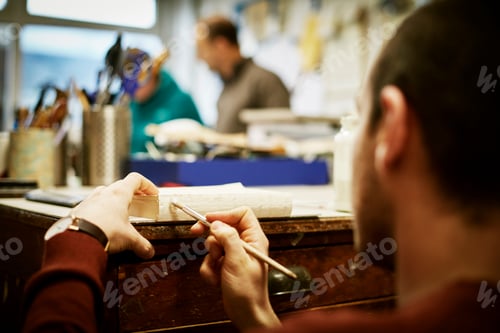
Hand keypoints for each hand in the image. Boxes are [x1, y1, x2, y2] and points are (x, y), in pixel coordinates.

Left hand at [72, 172, 156, 258]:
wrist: (77, 239)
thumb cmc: (103, 231)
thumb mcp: (129, 239)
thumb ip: (141, 244)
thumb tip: (148, 251)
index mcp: (119, 193)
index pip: (136, 179)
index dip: (147, 185)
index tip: (152, 194)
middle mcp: (104, 193)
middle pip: (121, 185)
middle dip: (132, 194)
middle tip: (138, 203)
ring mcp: (89, 200)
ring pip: (104, 194)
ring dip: (114, 201)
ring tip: (119, 213)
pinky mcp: (78, 210)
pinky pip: (92, 206)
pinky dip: (100, 211)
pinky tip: (102, 223)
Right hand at [191, 207, 280, 331]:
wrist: (246, 314)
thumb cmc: (248, 292)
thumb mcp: (238, 262)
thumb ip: (228, 239)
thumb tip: (217, 224)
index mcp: (254, 239)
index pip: (241, 215)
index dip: (224, 214)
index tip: (208, 220)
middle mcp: (245, 245)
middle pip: (224, 227)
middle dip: (211, 236)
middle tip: (195, 232)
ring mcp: (234, 255)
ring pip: (214, 244)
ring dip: (210, 257)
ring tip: (217, 269)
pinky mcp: (225, 266)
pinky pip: (210, 260)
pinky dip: (209, 269)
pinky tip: (216, 280)